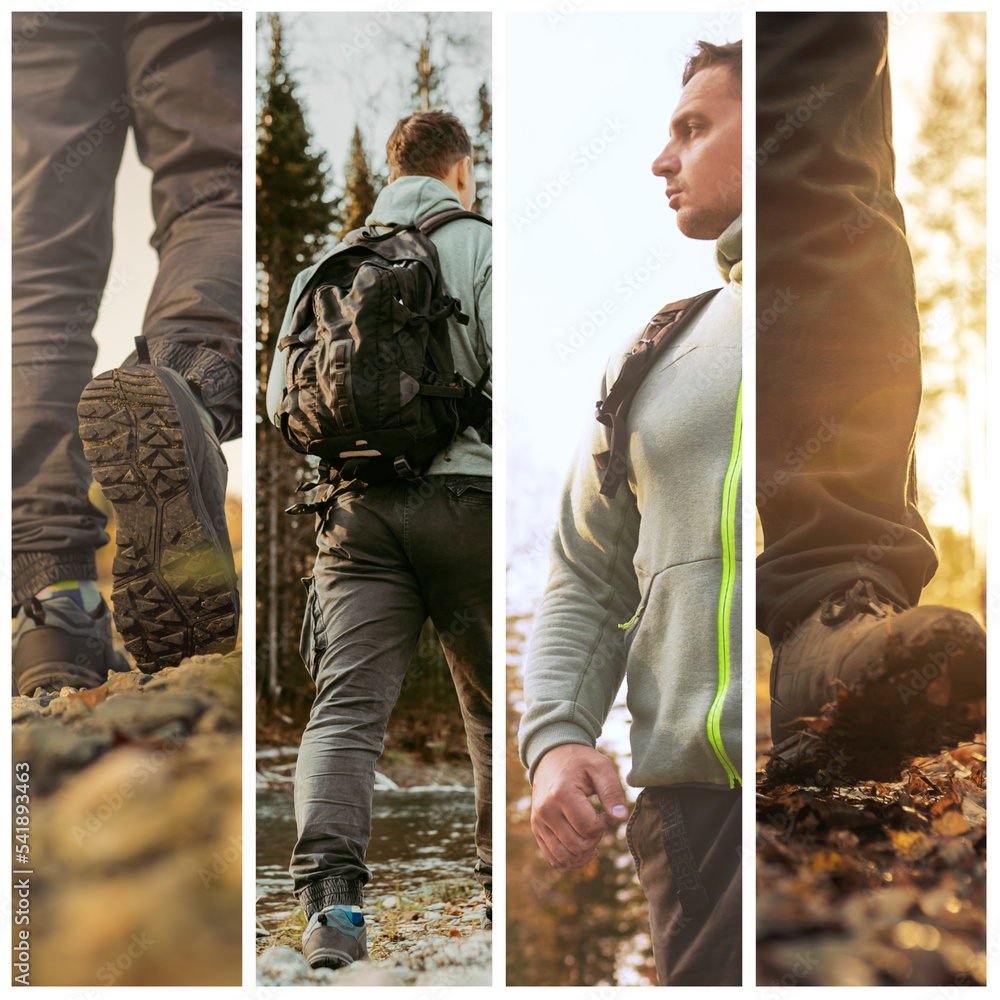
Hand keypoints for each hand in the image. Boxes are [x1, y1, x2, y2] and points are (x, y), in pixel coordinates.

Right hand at [530, 744, 628, 868]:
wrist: (553, 755)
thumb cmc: (581, 761)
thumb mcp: (601, 767)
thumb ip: (613, 791)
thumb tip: (621, 818)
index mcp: (561, 793)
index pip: (589, 827)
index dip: (605, 824)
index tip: (607, 812)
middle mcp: (545, 810)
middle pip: (577, 845)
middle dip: (595, 838)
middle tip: (600, 822)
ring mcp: (538, 821)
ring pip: (564, 858)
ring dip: (584, 853)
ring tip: (592, 835)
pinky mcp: (537, 829)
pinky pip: (554, 859)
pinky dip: (571, 860)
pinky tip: (584, 847)